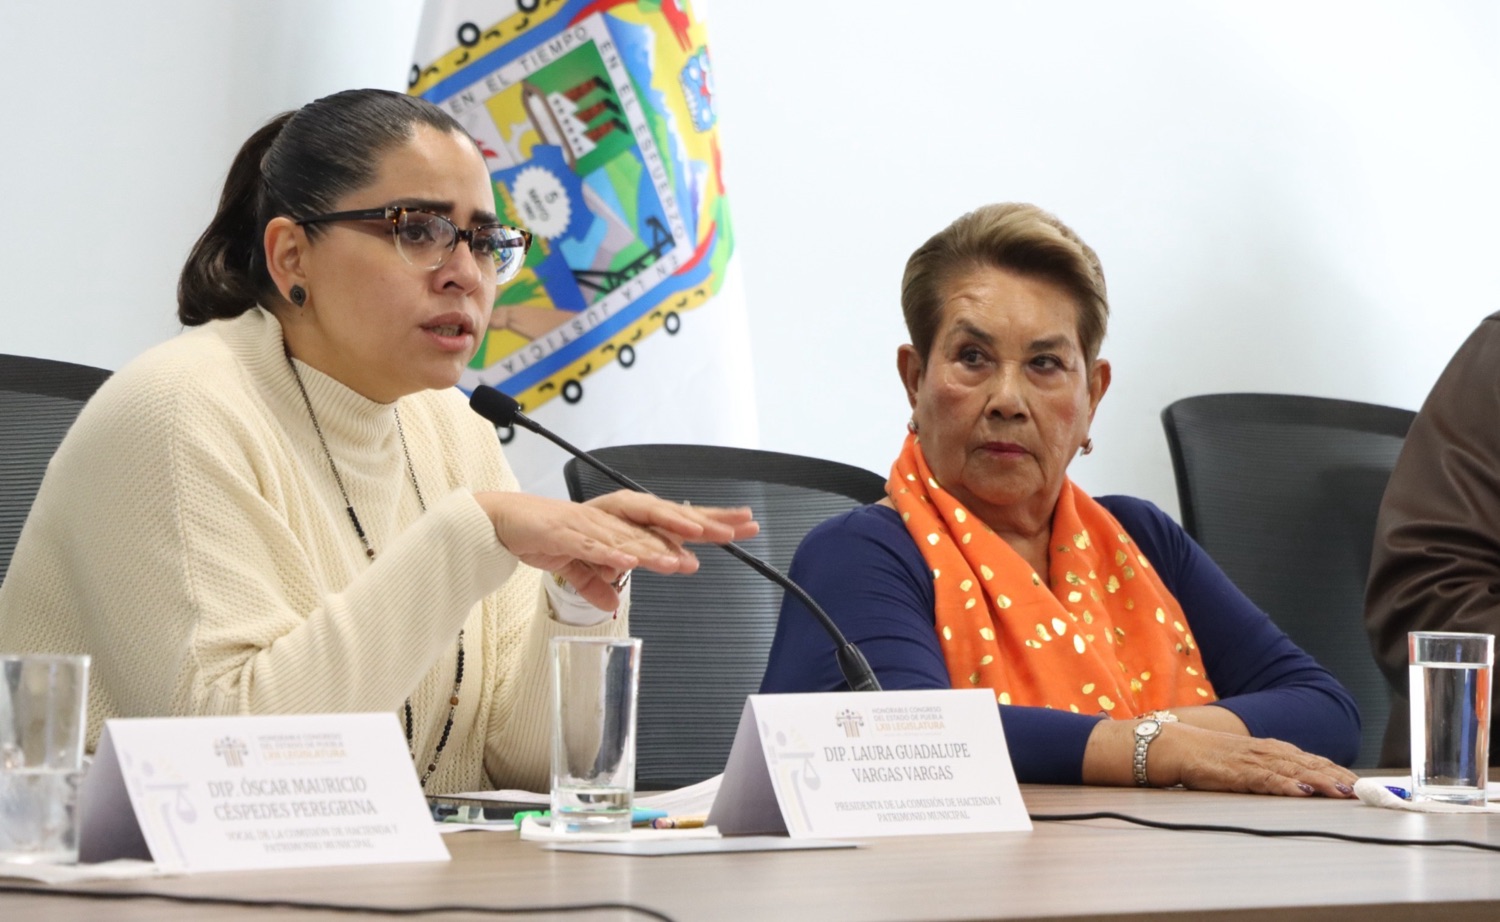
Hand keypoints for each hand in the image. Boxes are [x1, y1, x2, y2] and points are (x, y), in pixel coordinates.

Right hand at [474, 491, 756, 610]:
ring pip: (632, 537)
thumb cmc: (546, 535)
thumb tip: (612, 605)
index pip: (674, 521)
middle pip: (664, 521)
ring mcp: (592, 525)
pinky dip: (612, 553)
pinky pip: (594, 546)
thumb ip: (597, 582)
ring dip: (658, 549)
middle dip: (699, 526)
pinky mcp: (568, 534)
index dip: (709, 522)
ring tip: (682, 561)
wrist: (505, 522)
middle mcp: (614, 518)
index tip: (743, 525)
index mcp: (623, 523)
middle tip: (732, 532)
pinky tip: (631, 562)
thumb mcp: (579, 568)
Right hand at [1082, 719, 1357, 796]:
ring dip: (1319, 779)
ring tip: (1342, 790)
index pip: (1302, 756)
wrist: (1159, 744)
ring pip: (1290, 768)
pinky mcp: (1230, 770)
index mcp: (1258, 746)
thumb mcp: (1229, 759)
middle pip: (1303, 761)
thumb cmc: (1192, 754)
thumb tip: (1279, 781)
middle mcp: (1257, 749)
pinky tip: (1301, 790)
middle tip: (1361, 788)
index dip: (1329, 767)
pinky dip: (1284, 783)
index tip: (1353, 780)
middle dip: (1333, 774)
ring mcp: (1244, 758)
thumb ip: (1253, 768)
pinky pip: (1262, 778)